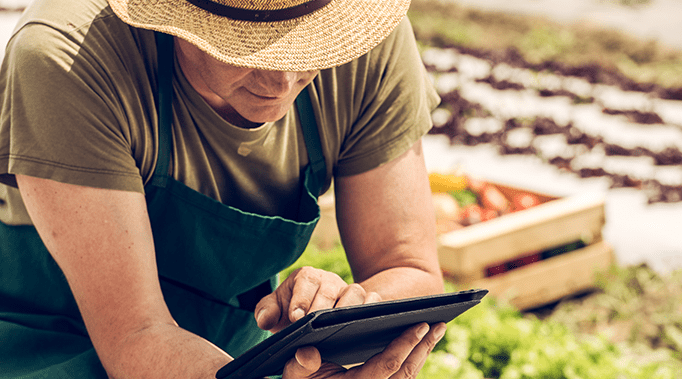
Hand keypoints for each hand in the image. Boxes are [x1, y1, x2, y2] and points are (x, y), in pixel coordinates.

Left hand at [254, 266, 381, 332]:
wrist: (311, 318)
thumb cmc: (290, 313)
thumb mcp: (274, 312)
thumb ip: (266, 312)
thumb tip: (266, 320)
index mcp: (307, 277)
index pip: (306, 281)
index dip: (301, 299)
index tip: (296, 317)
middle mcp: (330, 281)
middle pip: (331, 288)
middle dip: (321, 307)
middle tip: (312, 326)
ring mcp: (349, 291)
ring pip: (356, 292)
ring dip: (347, 309)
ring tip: (337, 328)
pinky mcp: (365, 303)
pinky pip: (374, 301)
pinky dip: (371, 310)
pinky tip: (363, 327)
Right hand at [282, 322, 446, 378]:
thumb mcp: (295, 374)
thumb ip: (300, 366)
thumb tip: (309, 353)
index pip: (388, 366)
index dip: (406, 345)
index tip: (421, 325)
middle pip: (406, 372)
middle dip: (423, 347)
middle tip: (438, 324)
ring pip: (408, 376)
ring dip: (423, 353)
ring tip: (436, 330)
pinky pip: (402, 377)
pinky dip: (413, 359)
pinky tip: (420, 344)